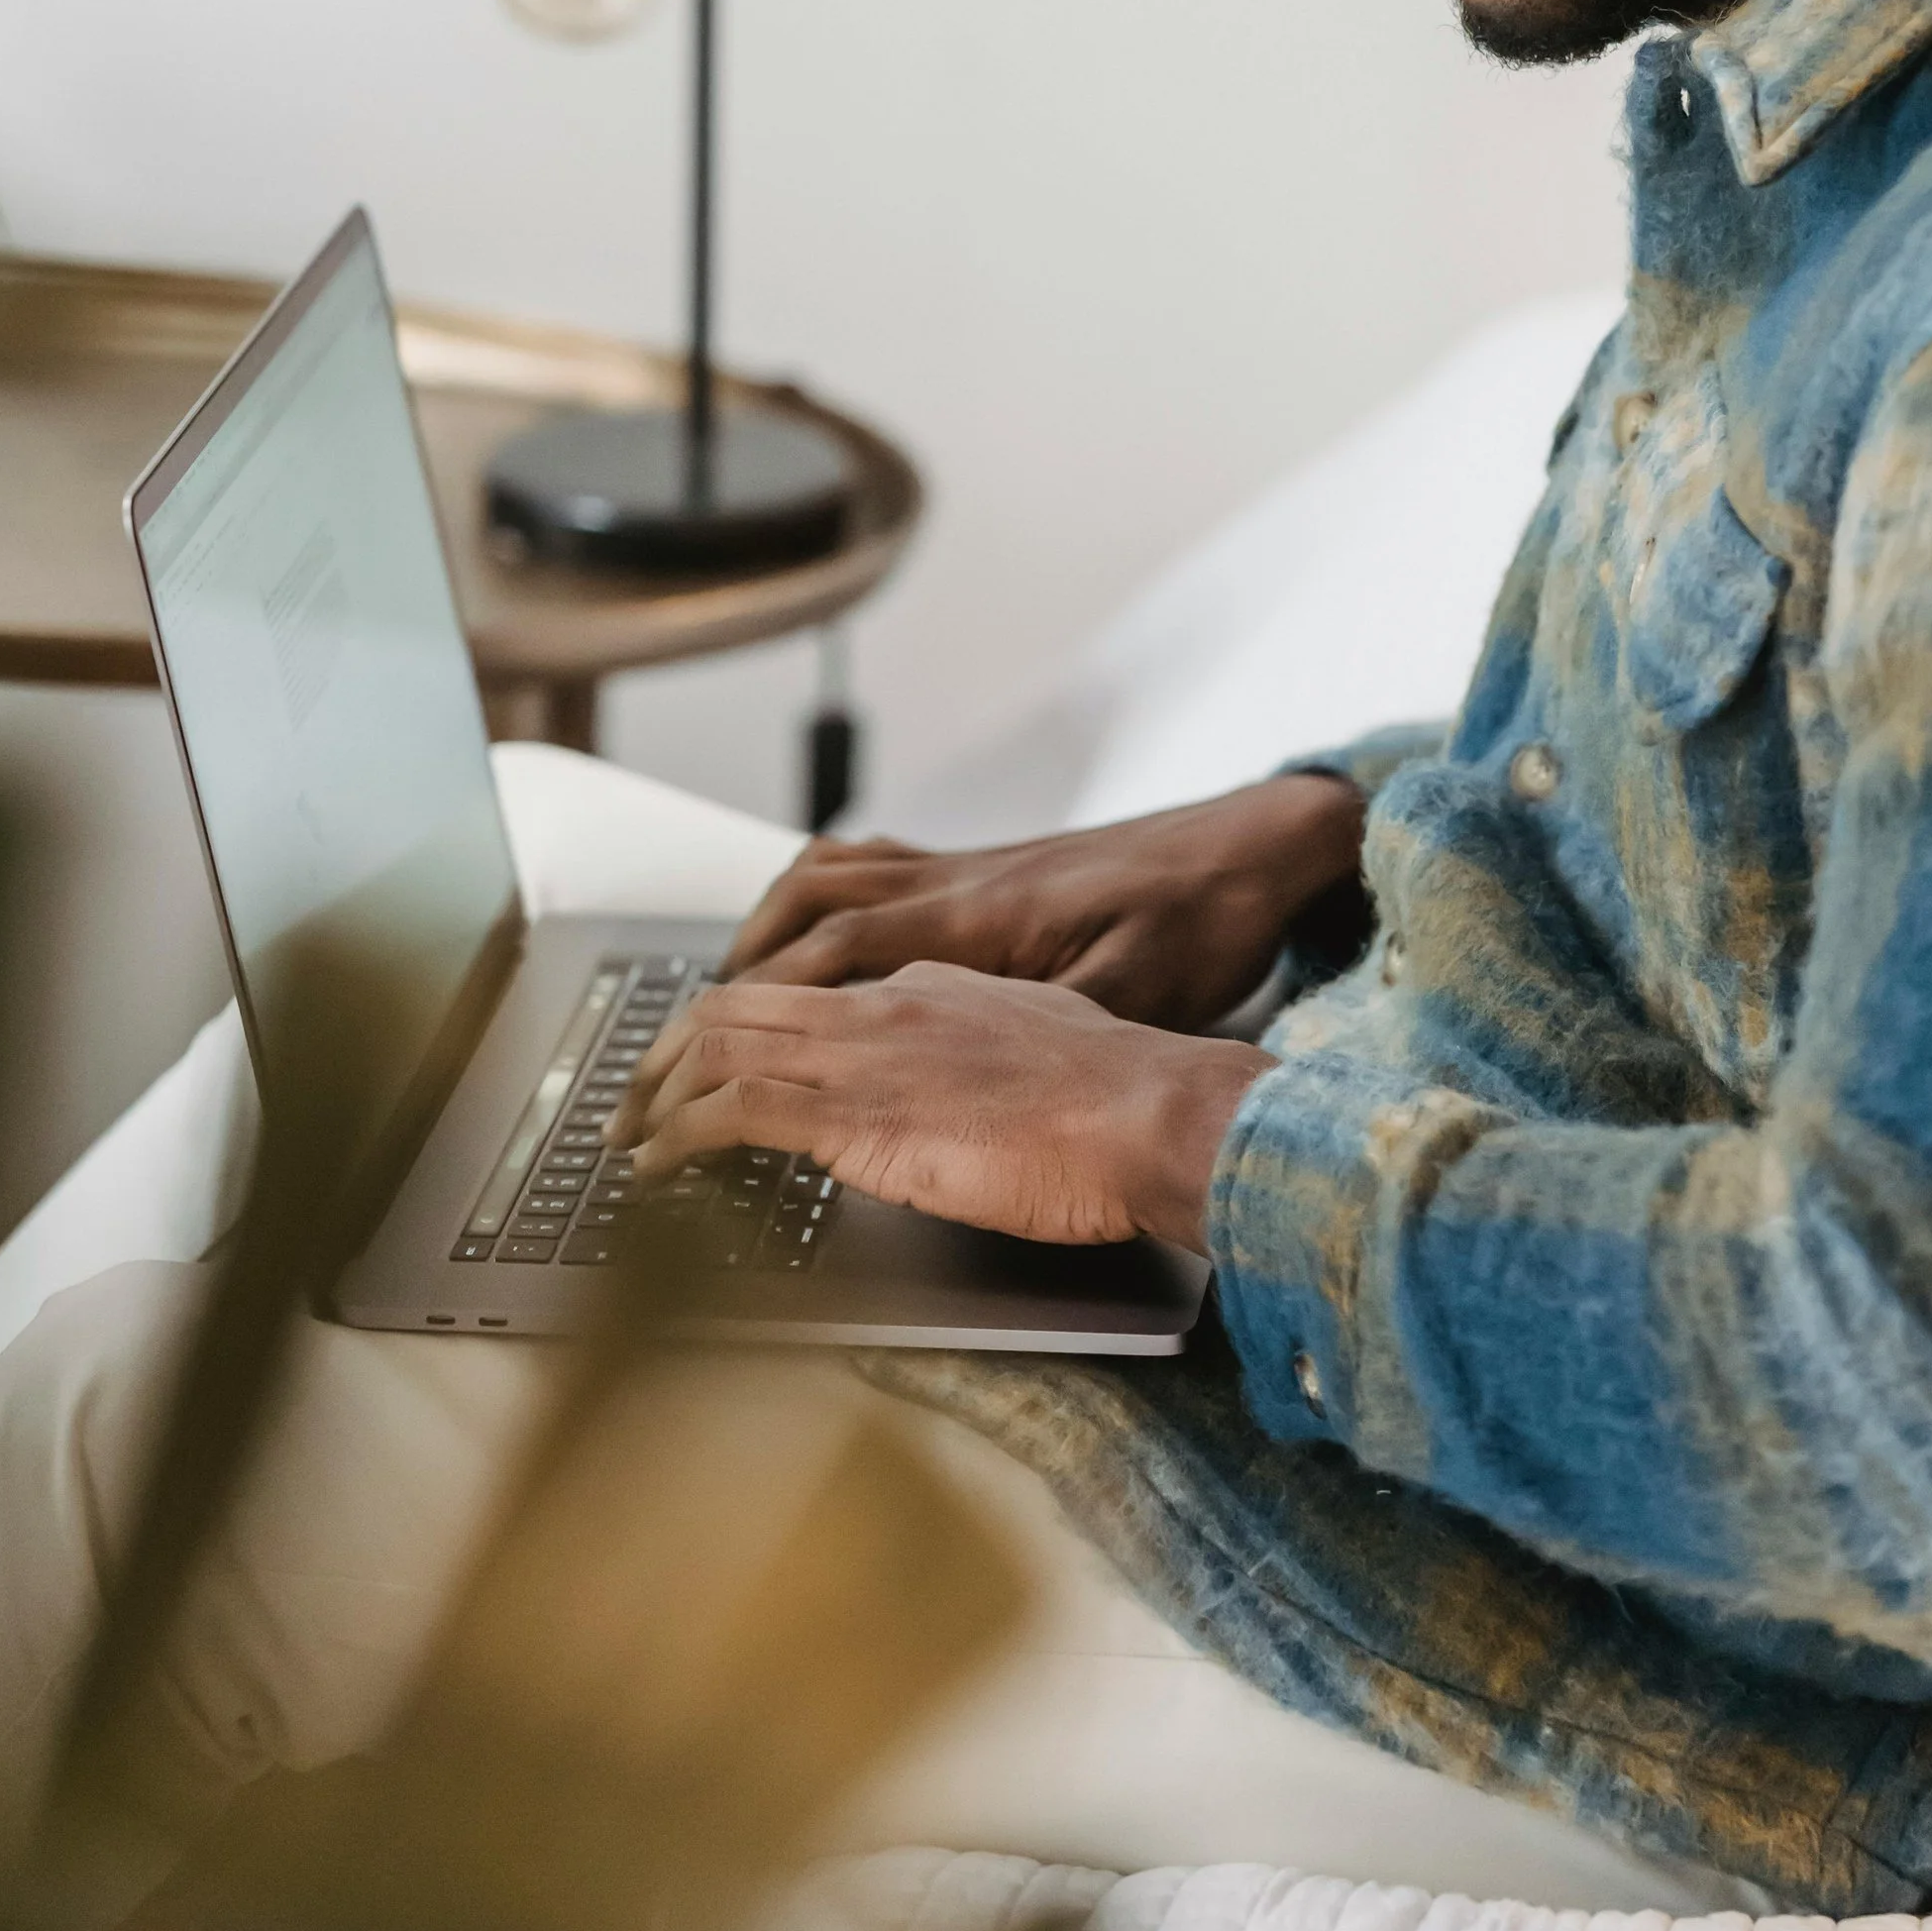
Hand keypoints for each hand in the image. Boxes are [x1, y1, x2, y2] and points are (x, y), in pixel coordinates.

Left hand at [609, 963, 1269, 1250]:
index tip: (712, 1065)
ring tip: (627, 1141)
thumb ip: (988, 1049)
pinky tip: (654, 1171)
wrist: (1151, 1111)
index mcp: (927, 987)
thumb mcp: (1042, 1045)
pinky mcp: (857, 1115)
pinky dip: (676, 1138)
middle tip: (634, 1100)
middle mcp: (883, 1005)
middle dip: (668, 1054)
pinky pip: (732, 1112)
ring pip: (718, 1048)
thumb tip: (965, 1082)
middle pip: (738, 1005)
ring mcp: (865, 1055)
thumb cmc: (1123, 1096)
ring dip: (656, 1096)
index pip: (804, 993)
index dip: (741, 1026)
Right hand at [715, 774, 1366, 1031]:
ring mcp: (966, 870)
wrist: (1247, 851)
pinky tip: (815, 936)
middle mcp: (955, 882)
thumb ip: (1055, 1027)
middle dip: (737, 976)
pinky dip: (821, 898)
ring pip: (829, 879)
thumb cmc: (1201, 921)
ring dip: (767, 928)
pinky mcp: (984, 871)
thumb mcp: (1138, 992)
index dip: (764, 1004)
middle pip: (808, 913)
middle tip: (684, 1041)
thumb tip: (985, 1079)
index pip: (836, 954)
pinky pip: (872, 868)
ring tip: (726, 988)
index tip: (707, 1055)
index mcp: (979, 917)